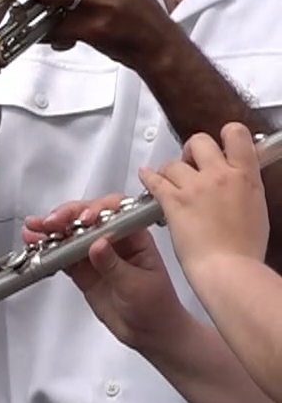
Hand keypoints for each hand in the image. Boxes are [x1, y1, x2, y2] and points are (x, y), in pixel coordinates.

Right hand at [30, 196, 186, 350]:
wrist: (149, 333)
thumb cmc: (156, 307)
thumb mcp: (137, 286)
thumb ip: (114, 265)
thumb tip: (97, 244)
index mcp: (136, 236)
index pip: (115, 212)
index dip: (97, 210)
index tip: (83, 220)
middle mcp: (114, 240)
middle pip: (87, 217)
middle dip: (67, 216)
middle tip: (51, 223)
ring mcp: (95, 254)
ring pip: (71, 233)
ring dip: (51, 228)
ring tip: (34, 228)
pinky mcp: (82, 269)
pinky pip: (62, 254)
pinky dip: (47, 248)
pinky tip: (35, 243)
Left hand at [141, 123, 270, 278]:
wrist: (229, 268)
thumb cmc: (244, 247)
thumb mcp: (256, 207)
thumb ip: (244, 186)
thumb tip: (238, 178)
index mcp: (245, 176)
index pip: (236, 134)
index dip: (225, 135)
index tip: (219, 144)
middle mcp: (220, 176)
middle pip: (199, 141)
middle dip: (192, 151)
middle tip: (191, 164)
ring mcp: (195, 187)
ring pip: (173, 163)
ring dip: (170, 171)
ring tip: (172, 183)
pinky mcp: (173, 201)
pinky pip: (154, 179)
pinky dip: (147, 176)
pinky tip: (146, 175)